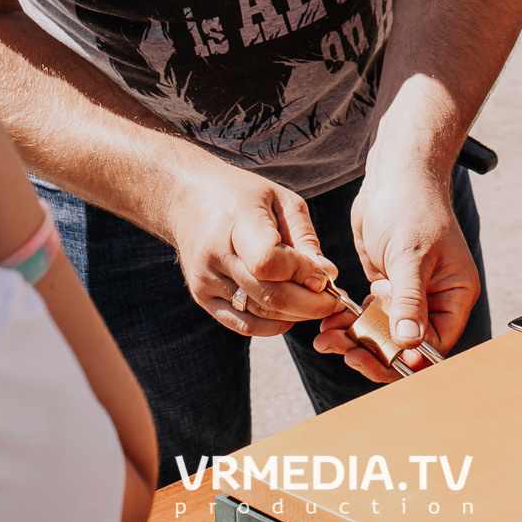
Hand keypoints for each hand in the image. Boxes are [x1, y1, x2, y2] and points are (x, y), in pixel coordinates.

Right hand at [163, 164, 339, 337]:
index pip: (269, 261)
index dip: (302, 273)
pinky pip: (243, 325)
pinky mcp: (201, 297)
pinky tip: (289, 313)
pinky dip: (273, 325)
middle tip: (334, 300)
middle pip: (270, 295)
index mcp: (236, 221)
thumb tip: (328, 276)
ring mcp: (205, 279)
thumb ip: (305, 239)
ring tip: (314, 303)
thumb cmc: (242, 196)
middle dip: (310, 304)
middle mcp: (215, 254)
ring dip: (296, 315)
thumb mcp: (280, 201)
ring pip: (260, 314)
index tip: (325, 275)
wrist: (188, 200)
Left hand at [315, 166, 480, 382]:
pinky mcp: (386, 287)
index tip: (372, 357)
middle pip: (408, 346)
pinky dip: (351, 323)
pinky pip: (370, 317)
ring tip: (327, 338)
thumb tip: (410, 342)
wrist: (393, 174)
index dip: (405, 358)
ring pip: (385, 334)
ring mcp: (409, 295)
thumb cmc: (412, 205)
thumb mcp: (410, 254)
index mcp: (455, 295)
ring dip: (356, 339)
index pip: (435, 345)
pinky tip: (331, 322)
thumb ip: (409, 300)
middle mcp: (435, 300)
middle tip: (343, 350)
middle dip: (374, 351)